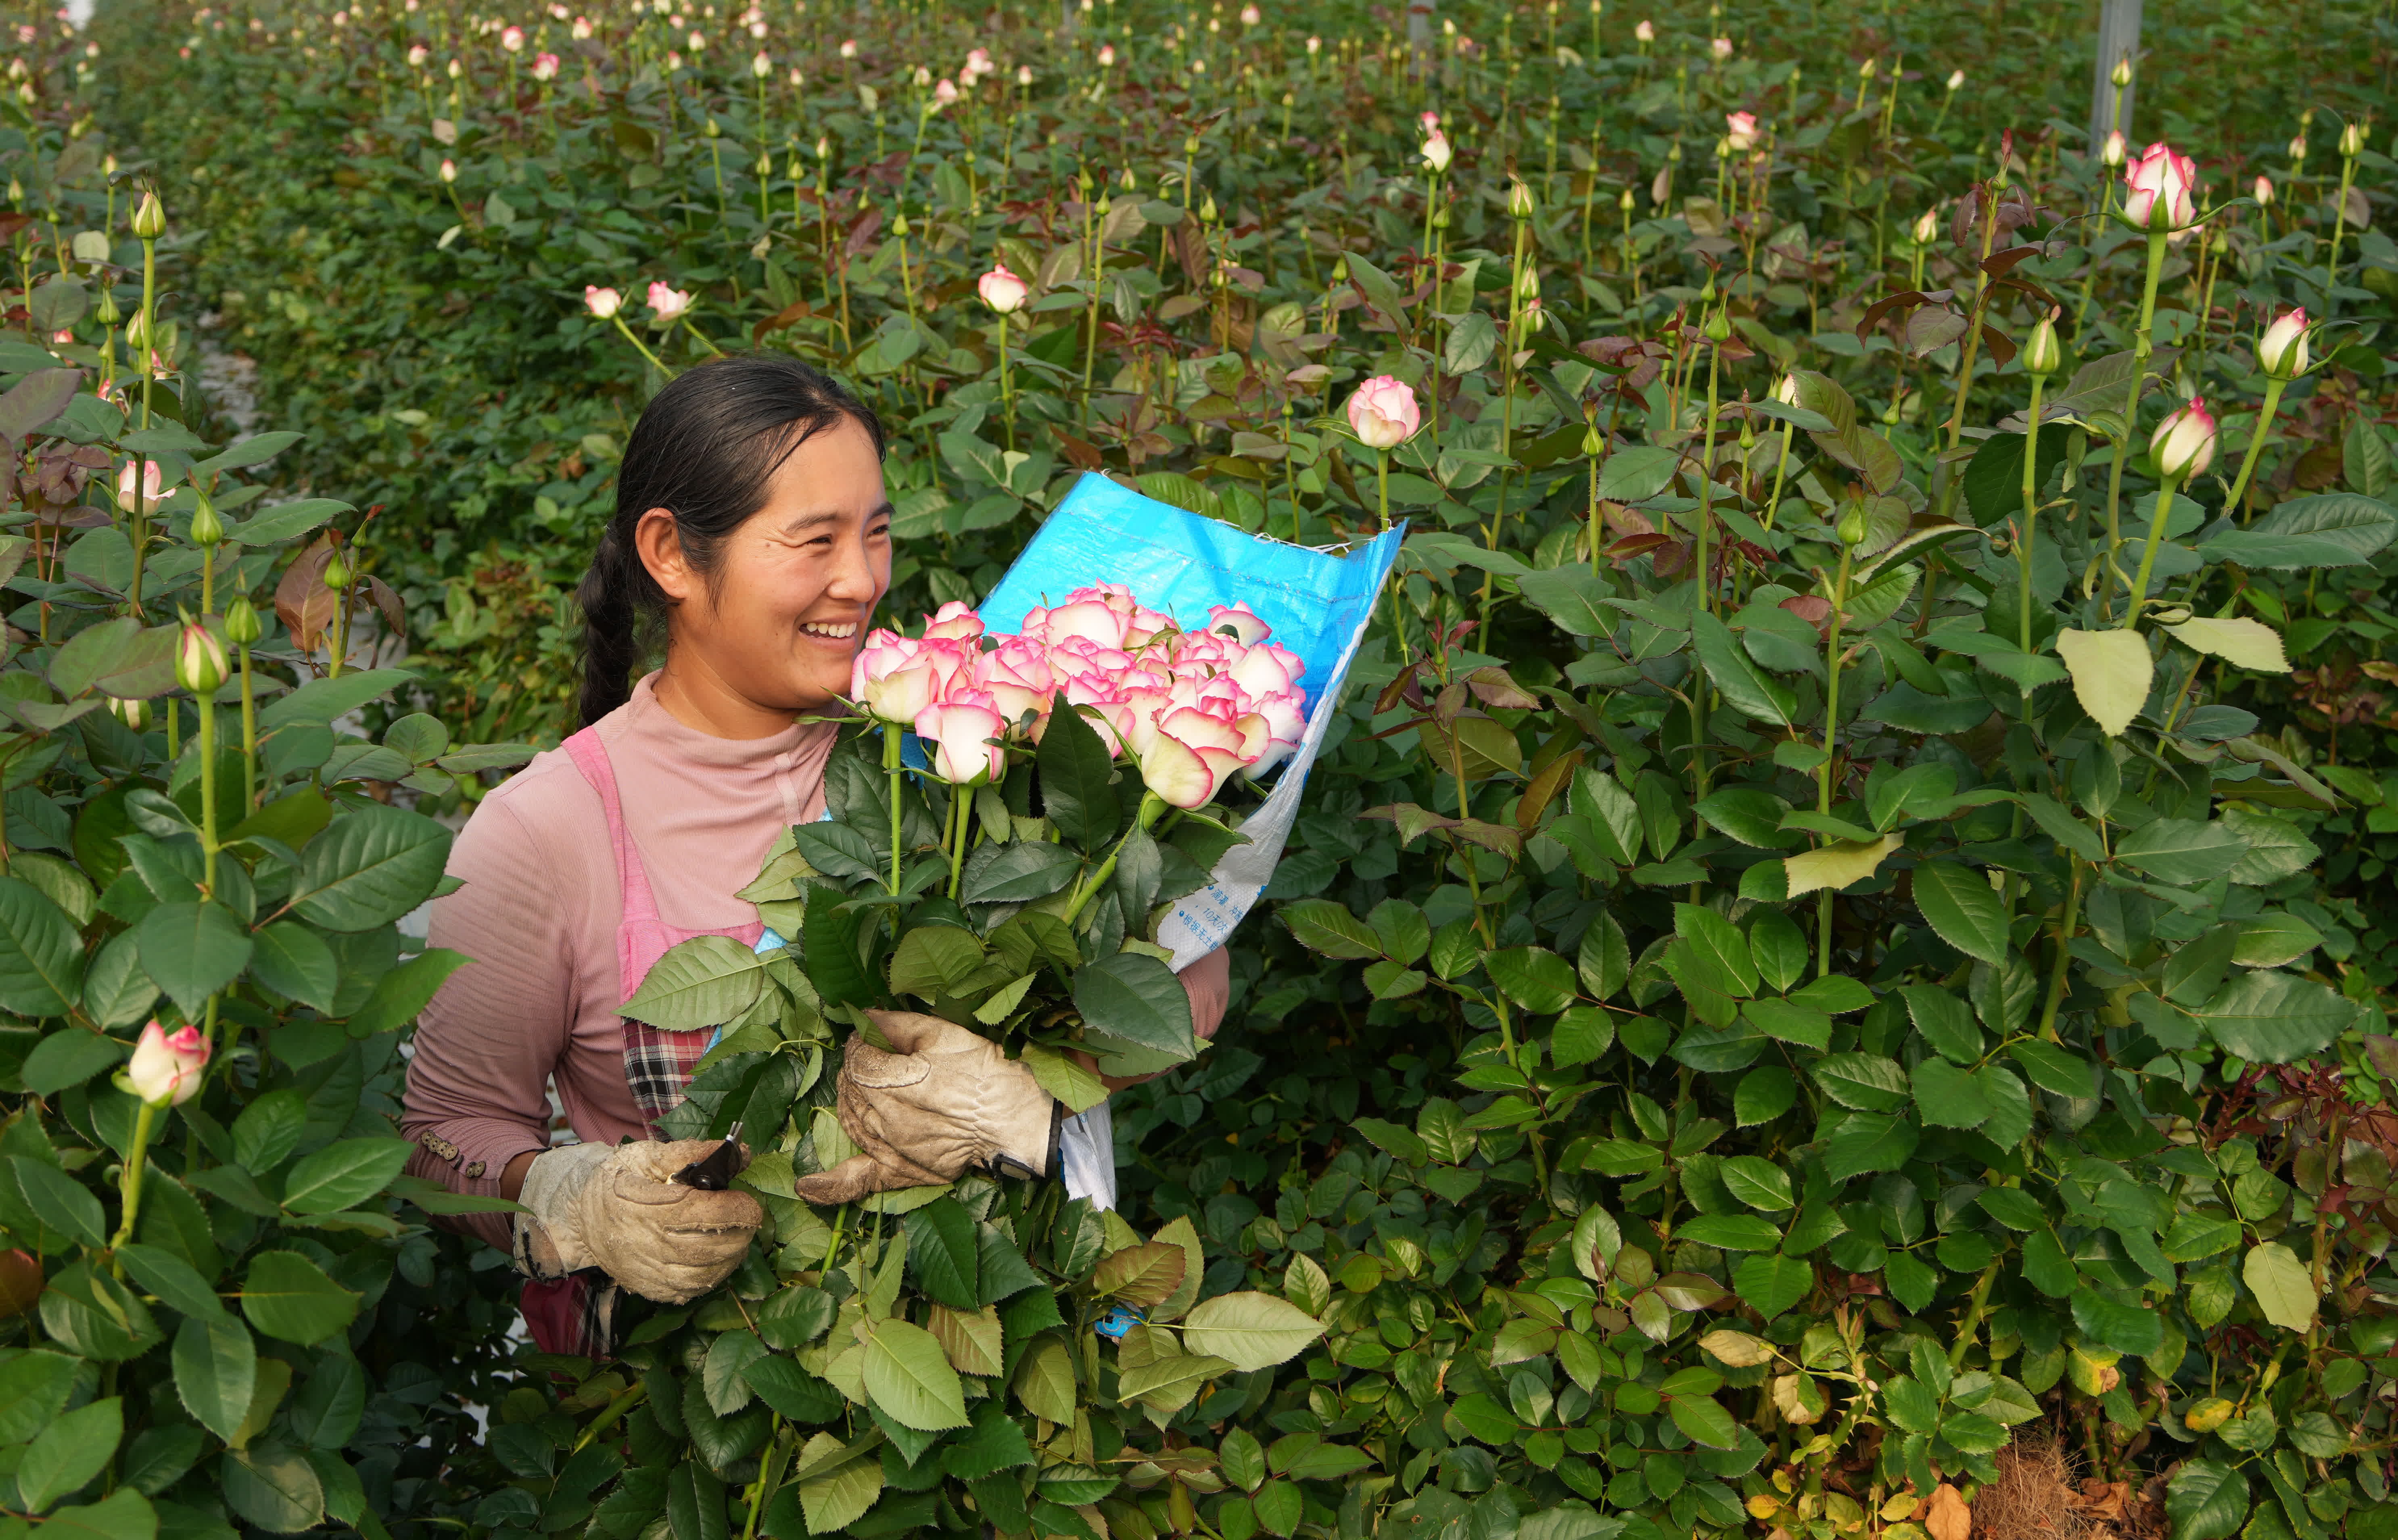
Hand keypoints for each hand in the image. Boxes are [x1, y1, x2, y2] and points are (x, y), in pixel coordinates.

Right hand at [515, 1139, 762, 1303]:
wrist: (582, 1218)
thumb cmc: (619, 1181)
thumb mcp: (648, 1156)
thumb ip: (693, 1152)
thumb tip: (741, 1153)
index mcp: (645, 1208)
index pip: (701, 1213)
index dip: (734, 1208)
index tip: (747, 1199)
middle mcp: (647, 1245)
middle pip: (709, 1247)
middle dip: (741, 1231)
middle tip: (747, 1216)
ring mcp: (649, 1272)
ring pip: (706, 1274)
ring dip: (733, 1255)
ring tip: (737, 1234)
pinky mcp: (651, 1289)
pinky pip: (692, 1291)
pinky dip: (714, 1275)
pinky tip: (718, 1256)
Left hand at [792, 1010, 1056, 1205]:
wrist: (1011, 1117)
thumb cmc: (981, 1072)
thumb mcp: (943, 1033)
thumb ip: (898, 1024)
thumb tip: (863, 1017)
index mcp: (891, 1081)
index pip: (856, 1060)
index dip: (861, 1046)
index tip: (872, 1039)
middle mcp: (883, 1117)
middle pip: (849, 1089)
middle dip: (855, 1071)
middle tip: (872, 1060)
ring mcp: (888, 1147)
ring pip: (849, 1120)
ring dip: (848, 1101)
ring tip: (862, 1088)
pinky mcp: (898, 1172)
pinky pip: (857, 1182)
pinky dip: (829, 1186)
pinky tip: (806, 1187)